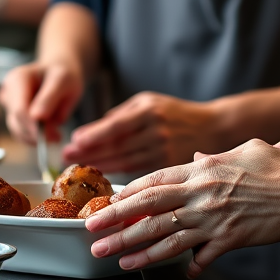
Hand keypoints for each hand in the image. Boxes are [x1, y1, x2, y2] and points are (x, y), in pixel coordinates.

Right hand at [0, 61, 83, 144]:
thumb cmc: (62, 73)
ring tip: (56, 134)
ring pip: (17, 130)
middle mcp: (9, 92)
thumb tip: (36, 118)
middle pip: (16, 121)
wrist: (60, 73)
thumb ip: (49, 98)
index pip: (19, 109)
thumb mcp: (63, 81)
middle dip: (36, 133)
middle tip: (57, 137)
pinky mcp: (14, 116)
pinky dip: (35, 138)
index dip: (32, 126)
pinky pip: (22, 133)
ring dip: (36, 137)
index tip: (48, 137)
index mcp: (17, 79)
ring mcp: (9, 105)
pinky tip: (50, 134)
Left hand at [61, 92, 220, 174]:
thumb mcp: (150, 102)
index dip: (94, 135)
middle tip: (67, 158)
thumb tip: (95, 129)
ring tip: (79, 170)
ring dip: (100, 167)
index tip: (74, 141)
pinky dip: (119, 176)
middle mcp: (156, 132)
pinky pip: (139, 174)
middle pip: (118, 146)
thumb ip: (123, 114)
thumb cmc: (175, 112)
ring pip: (126, 163)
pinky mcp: (169, 168)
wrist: (213, 126)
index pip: (117, 124)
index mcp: (150, 111)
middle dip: (90, 153)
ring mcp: (164, 151)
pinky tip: (103, 177)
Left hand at [85, 138, 279, 277]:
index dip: (129, 192)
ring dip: (136, 249)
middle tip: (92, 231)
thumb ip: (214, 156)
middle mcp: (202, 194)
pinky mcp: (230, 240)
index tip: (108, 200)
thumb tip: (195, 159)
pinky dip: (188, 265)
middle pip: (150, 209)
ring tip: (114, 258)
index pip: (156, 180)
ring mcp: (214, 219)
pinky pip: (201, 256)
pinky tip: (176, 274)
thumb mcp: (245, 149)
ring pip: (166, 237)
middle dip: (117, 221)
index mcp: (203, 170)